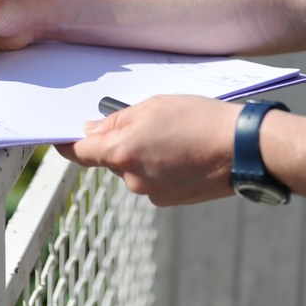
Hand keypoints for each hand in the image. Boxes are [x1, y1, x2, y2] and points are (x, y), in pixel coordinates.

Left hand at [57, 95, 241, 205]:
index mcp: (122, 152)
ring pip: (134, 169)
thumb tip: (92, 130)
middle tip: (149, 122)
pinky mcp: (171, 199)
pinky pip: (155, 180)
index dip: (68, 144)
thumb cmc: (201, 119)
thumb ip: (117, 120)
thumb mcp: (153, 106)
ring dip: (145, 154)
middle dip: (122, 142)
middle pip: (111, 159)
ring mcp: (152, 193)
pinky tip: (185, 152)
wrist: (245, 148)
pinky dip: (162, 167)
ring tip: (176, 136)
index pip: (80, 152)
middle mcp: (131, 178)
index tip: (60, 138)